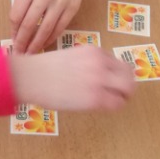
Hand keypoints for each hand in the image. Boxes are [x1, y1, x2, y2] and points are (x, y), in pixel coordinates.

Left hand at [9, 0, 90, 53]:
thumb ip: (24, 3)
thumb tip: (18, 29)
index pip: (16, 15)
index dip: (13, 31)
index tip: (13, 40)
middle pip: (29, 25)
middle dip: (22, 42)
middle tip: (20, 53)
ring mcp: (60, 1)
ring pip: (45, 30)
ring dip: (37, 44)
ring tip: (31, 53)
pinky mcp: (73, 7)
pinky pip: (60, 28)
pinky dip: (51, 38)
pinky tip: (46, 44)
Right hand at [9, 45, 134, 112]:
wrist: (31, 77)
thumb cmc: (44, 69)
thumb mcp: (70, 56)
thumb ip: (86, 62)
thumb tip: (95, 76)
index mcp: (94, 51)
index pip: (116, 62)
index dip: (115, 73)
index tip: (109, 82)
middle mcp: (101, 63)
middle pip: (128, 74)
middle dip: (126, 84)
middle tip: (120, 93)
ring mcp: (100, 80)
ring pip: (127, 89)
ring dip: (123, 96)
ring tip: (115, 101)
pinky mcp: (96, 98)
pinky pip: (117, 104)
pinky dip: (114, 106)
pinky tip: (103, 107)